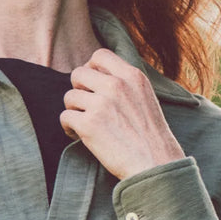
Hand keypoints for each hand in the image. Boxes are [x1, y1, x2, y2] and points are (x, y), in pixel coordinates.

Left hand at [60, 49, 184, 179]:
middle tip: (86, 106)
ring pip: (69, 96)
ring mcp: (101, 104)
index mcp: (132, 76)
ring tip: (84, 123)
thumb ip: (126, 84)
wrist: (156, 164)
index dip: (90, 68)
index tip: (92, 84)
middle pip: (78, 73)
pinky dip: (68, 127)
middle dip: (78, 90)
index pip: (100, 55)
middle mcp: (116, 85)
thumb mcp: (146, 97)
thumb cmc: (151, 136)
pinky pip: (65, 117)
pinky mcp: (89, 124)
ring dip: (74, 110)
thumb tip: (98, 76)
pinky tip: (78, 134)